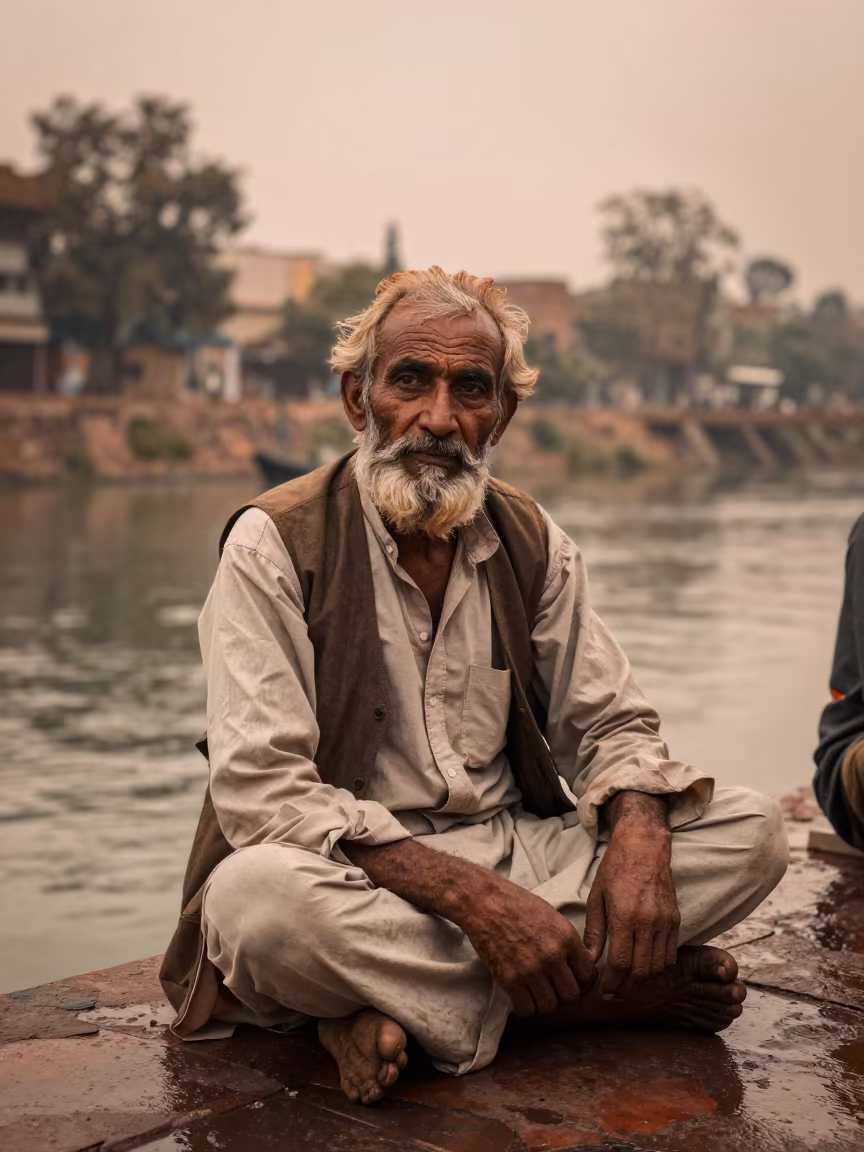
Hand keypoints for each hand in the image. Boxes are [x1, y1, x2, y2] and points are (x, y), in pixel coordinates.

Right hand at [457, 875, 597, 1016]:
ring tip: (536, 992)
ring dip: (544, 1002)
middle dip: (564, 994)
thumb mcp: (552, 916)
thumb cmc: (517, 904)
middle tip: (554, 988)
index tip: (573, 981)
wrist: (484, 901)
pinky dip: (525, 1006)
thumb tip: (580, 964)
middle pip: (572, 995)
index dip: (583, 982)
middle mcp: (553, 956)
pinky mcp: (509, 980)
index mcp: (567, 937)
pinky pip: (526, 1009)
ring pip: (550, 1006)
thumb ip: (568, 942)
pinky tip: (521, 995)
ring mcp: (531, 970)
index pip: (588, 975)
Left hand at [582, 792, 679, 992]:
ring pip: (658, 967)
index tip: (603, 990)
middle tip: (614, 993)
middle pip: (641, 971)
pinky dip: (658, 967)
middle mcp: (647, 922)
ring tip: (627, 984)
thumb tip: (589, 961)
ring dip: (643, 981)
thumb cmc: (615, 869)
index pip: (620, 963)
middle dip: (626, 988)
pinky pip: (670, 954)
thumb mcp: (597, 897)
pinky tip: (644, 967)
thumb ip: (594, 932)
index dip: (611, 983)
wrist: (644, 846)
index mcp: (624, 916)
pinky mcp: (675, 920)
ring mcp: (664, 922)